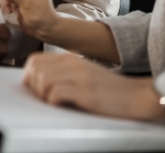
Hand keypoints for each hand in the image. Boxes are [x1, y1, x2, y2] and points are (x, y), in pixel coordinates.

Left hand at [23, 53, 159, 119]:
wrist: (135, 95)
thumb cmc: (107, 89)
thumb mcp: (82, 74)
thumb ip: (61, 73)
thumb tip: (35, 82)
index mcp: (69, 58)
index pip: (34, 61)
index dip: (28, 76)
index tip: (34, 90)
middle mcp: (72, 64)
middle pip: (35, 70)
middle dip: (34, 88)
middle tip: (44, 99)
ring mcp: (79, 77)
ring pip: (43, 81)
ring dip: (43, 96)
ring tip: (54, 103)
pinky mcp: (86, 92)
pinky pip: (56, 94)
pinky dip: (54, 103)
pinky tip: (64, 106)